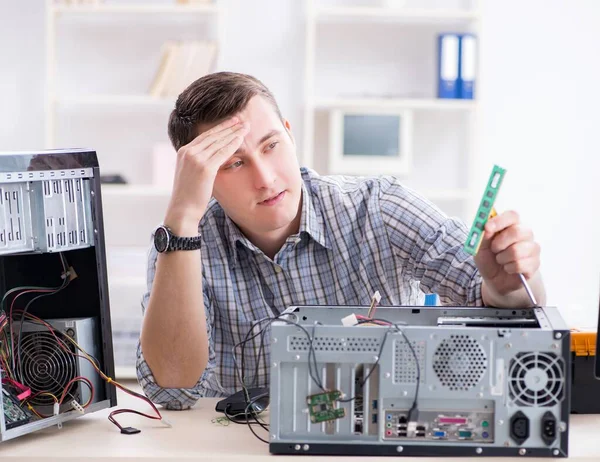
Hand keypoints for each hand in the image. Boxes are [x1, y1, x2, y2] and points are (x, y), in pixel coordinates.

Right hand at [164, 117, 248, 234]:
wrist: (182, 210)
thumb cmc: (189, 196)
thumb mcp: (191, 174)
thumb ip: (198, 163)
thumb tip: (211, 159)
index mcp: (183, 151)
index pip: (204, 135)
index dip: (219, 128)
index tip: (231, 122)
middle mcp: (188, 152)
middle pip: (212, 135)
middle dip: (228, 126)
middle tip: (241, 119)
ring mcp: (195, 159)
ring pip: (218, 142)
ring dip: (233, 133)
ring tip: (245, 126)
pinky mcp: (204, 168)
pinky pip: (222, 153)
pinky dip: (233, 144)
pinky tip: (241, 139)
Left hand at [473, 210, 540, 296]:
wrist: (495, 279)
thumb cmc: (489, 258)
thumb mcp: (480, 247)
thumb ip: (483, 235)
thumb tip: (487, 227)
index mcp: (511, 225)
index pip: (512, 215)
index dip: (499, 220)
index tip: (487, 228)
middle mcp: (525, 234)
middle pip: (518, 231)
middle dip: (500, 243)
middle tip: (494, 249)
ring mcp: (532, 248)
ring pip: (517, 250)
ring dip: (502, 258)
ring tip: (500, 260)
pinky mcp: (535, 263)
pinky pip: (520, 264)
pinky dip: (508, 268)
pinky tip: (508, 268)